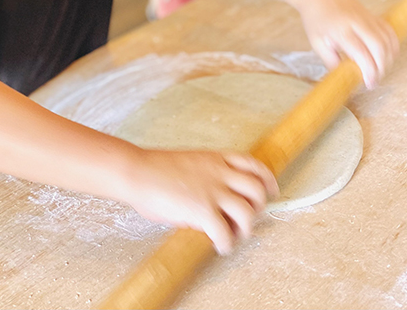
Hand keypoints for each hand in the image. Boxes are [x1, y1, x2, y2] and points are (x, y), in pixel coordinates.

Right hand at [121, 148, 278, 253]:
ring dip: (245, 228)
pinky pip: (225, 233)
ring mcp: (213, 192)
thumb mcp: (188, 164)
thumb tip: (212, 201)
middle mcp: (220, 173)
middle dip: (259, 206)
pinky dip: (227, 244)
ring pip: (248, 213)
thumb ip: (205, 176)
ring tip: (234, 236)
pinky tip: (220, 247)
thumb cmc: (153, 169)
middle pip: (257, 190)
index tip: (271, 190)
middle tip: (249, 218)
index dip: (267, 179)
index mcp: (216, 159)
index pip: (253, 165)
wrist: (136, 171)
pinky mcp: (202, 210)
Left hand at [293, 0, 398, 88]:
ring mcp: (367, 17)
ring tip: (379, 71)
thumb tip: (346, 78)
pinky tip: (388, 57)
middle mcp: (357, 22)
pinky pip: (389, 31)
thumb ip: (331, 61)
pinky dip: (393, 45)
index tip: (369, 83)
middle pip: (379, 47)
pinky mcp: (373, 15)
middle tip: (374, 80)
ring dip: (388, 58)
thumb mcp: (317, 44)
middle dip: (381, 67)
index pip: (361, 53)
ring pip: (388, 39)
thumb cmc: (315, 20)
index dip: (369, 71)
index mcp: (340, 30)